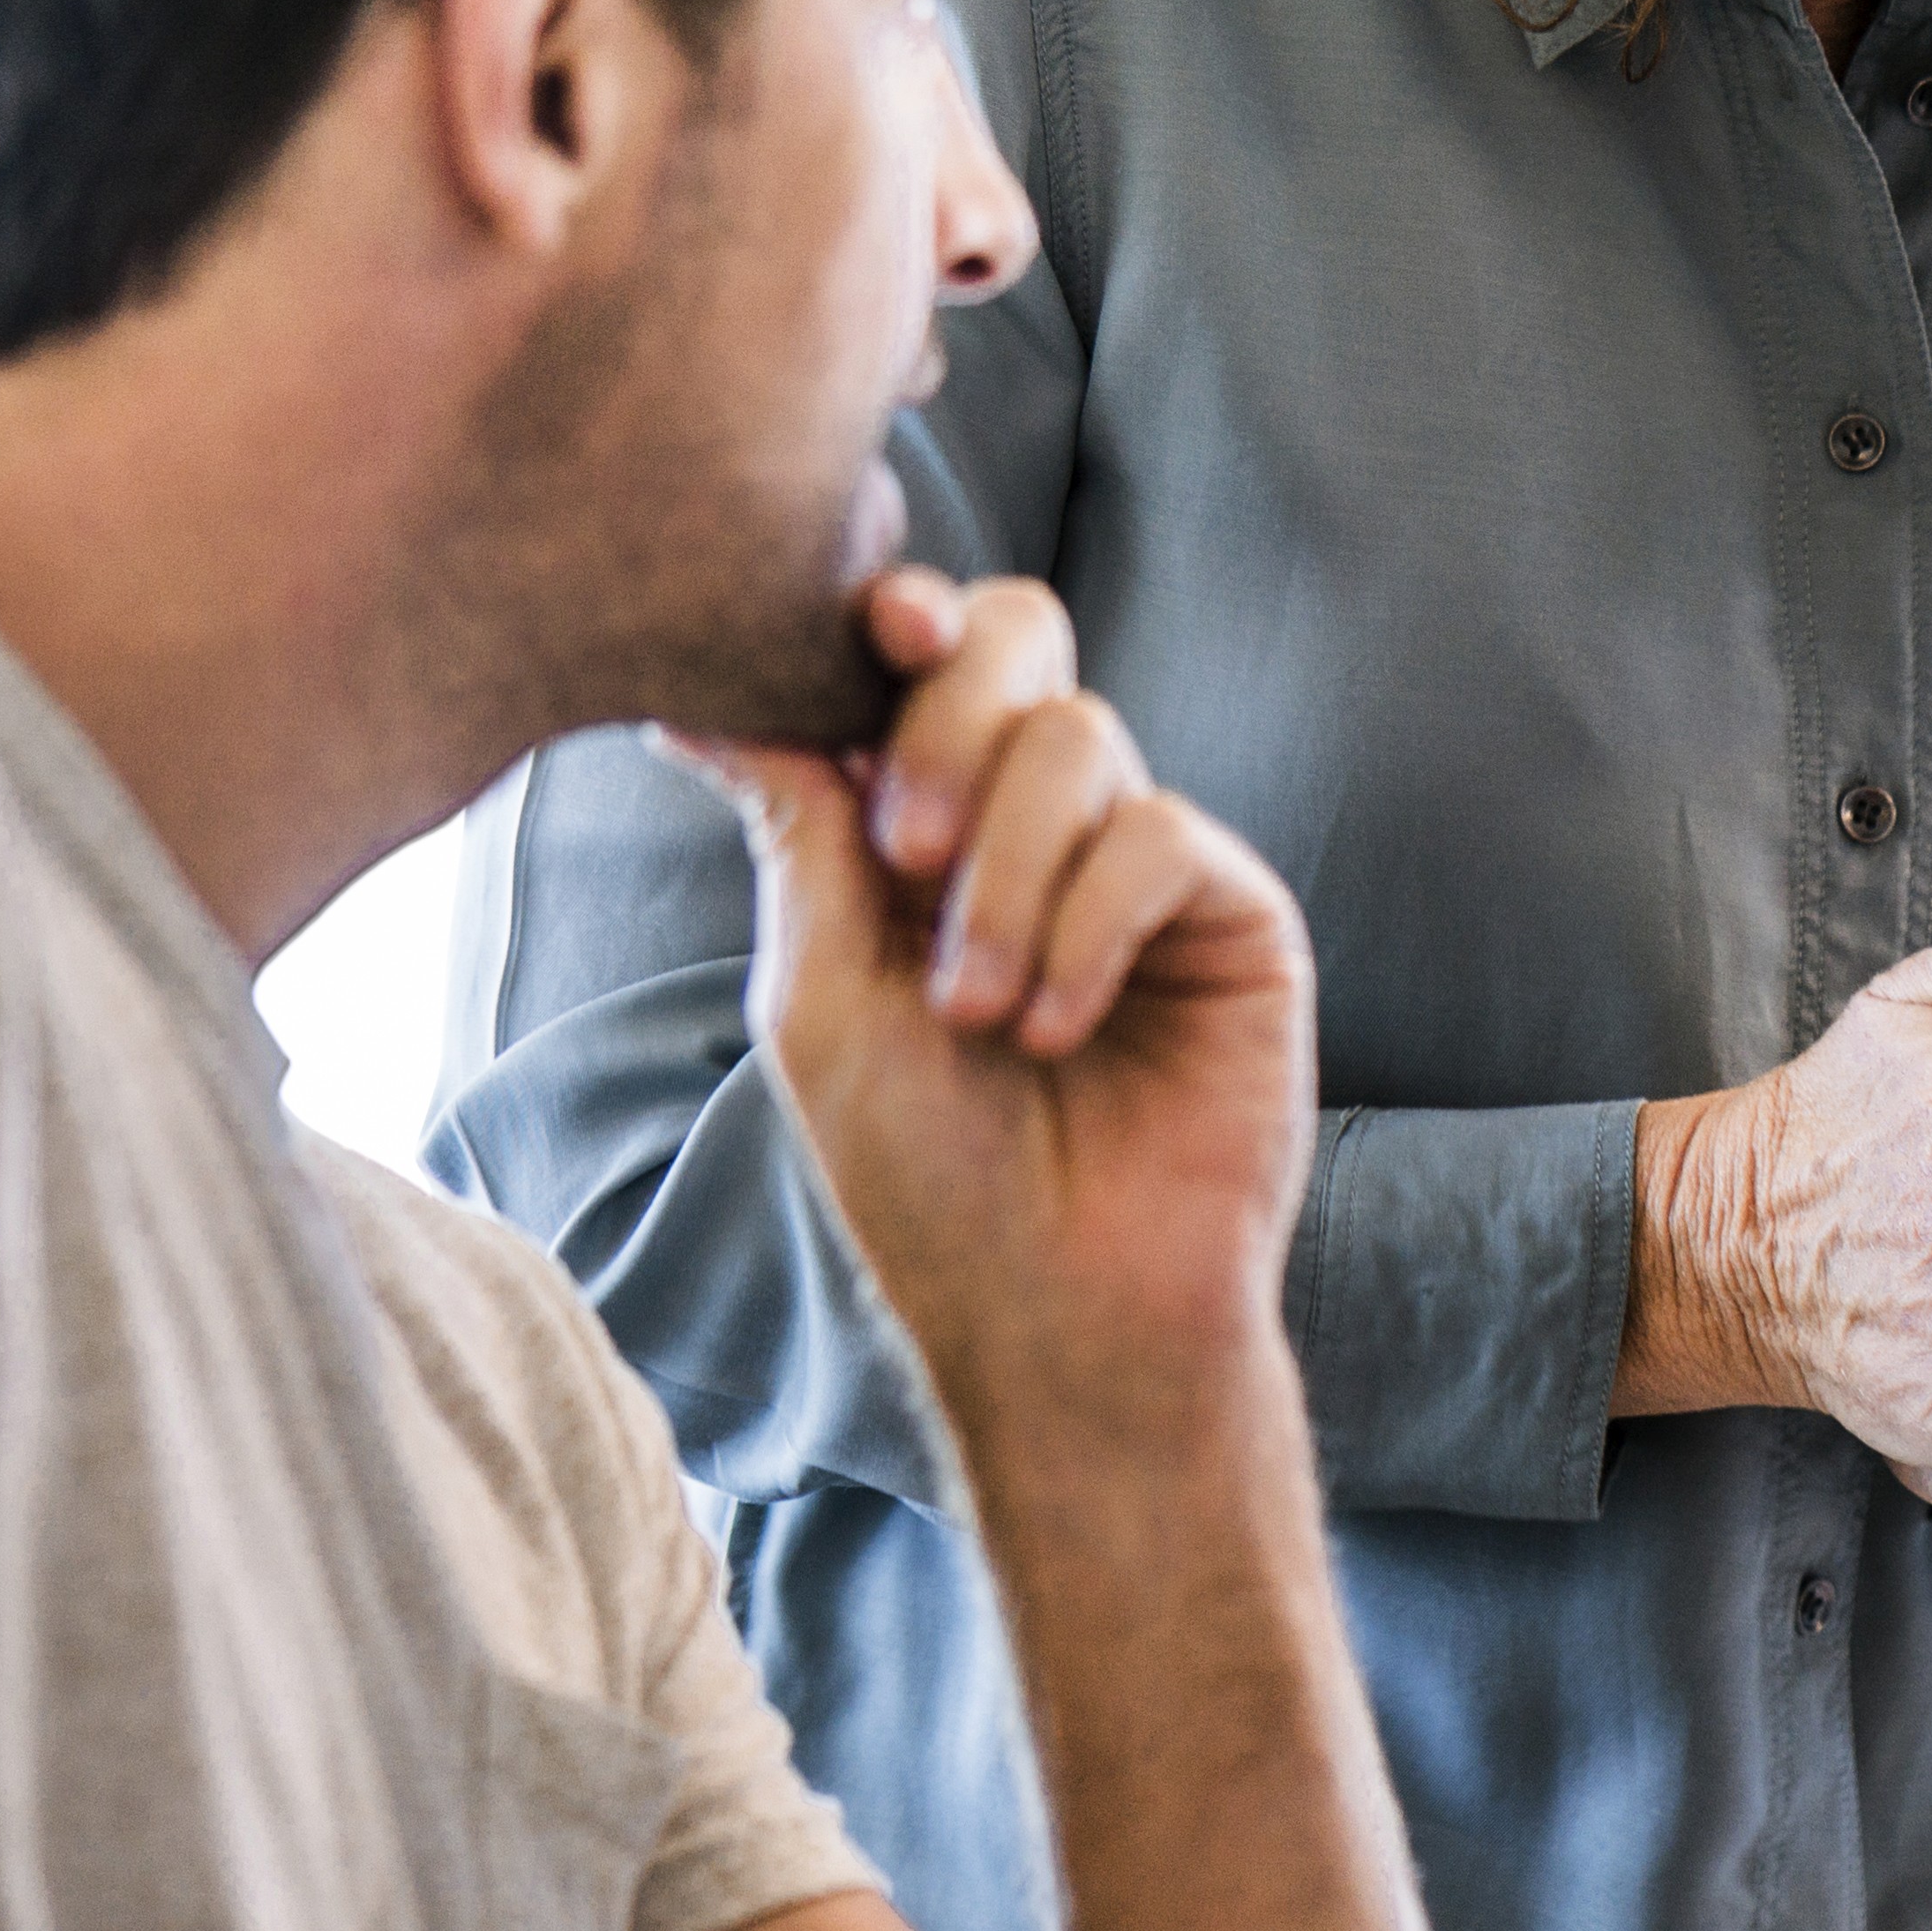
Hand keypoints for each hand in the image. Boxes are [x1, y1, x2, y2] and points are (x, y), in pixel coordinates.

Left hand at [691, 571, 1314, 1464]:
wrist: (1059, 1316)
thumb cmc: (925, 1178)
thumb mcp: (819, 993)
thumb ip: (795, 828)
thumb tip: (699, 699)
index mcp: (928, 827)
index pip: (920, 661)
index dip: (900, 614)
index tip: (873, 622)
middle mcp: (1038, 824)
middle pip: (1019, 639)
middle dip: (952, 713)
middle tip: (910, 847)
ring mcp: (1140, 861)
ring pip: (1080, 740)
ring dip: (1004, 875)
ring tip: (975, 1013)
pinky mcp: (1232, 913)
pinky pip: (1160, 837)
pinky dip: (1087, 929)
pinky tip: (1057, 1031)